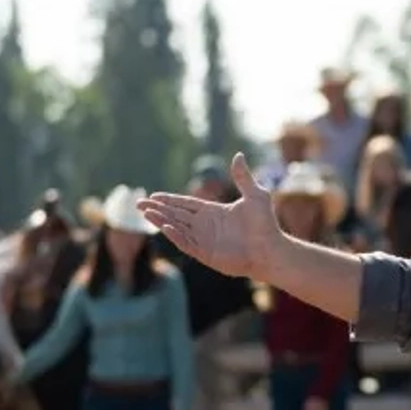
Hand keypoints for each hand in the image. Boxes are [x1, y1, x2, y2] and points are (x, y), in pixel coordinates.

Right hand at [138, 154, 282, 278]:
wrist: (272, 249)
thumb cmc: (266, 225)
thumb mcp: (255, 195)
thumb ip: (243, 177)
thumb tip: (238, 155)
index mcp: (213, 212)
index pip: (185, 204)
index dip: (169, 200)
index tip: (153, 196)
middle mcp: (206, 226)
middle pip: (176, 215)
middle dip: (157, 210)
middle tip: (138, 204)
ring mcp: (205, 241)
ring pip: (177, 228)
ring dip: (161, 221)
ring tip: (145, 213)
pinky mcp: (207, 254)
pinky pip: (187, 243)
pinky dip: (176, 235)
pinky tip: (165, 227)